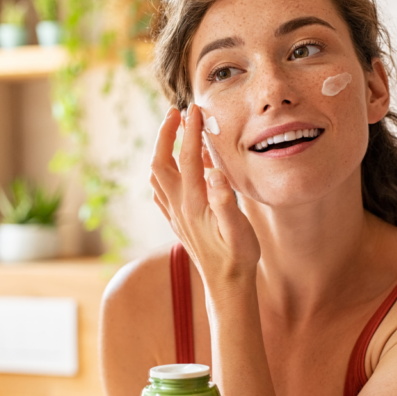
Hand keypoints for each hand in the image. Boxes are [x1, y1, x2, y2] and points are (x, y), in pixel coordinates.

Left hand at [150, 106, 259, 291]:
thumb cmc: (238, 258)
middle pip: (161, 161)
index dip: (190, 131)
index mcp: (194, 203)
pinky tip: (174, 167)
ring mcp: (175, 214)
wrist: (226, 286)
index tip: (195, 109)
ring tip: (173, 132)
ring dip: (162, 150)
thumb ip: (226, 202)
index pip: (188, 157)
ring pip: (157, 175)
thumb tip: (214, 173)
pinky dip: (163, 171)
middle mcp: (179, 206)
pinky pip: (160, 190)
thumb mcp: (239, 231)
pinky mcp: (177, 221)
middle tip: (175, 112)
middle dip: (165, 133)